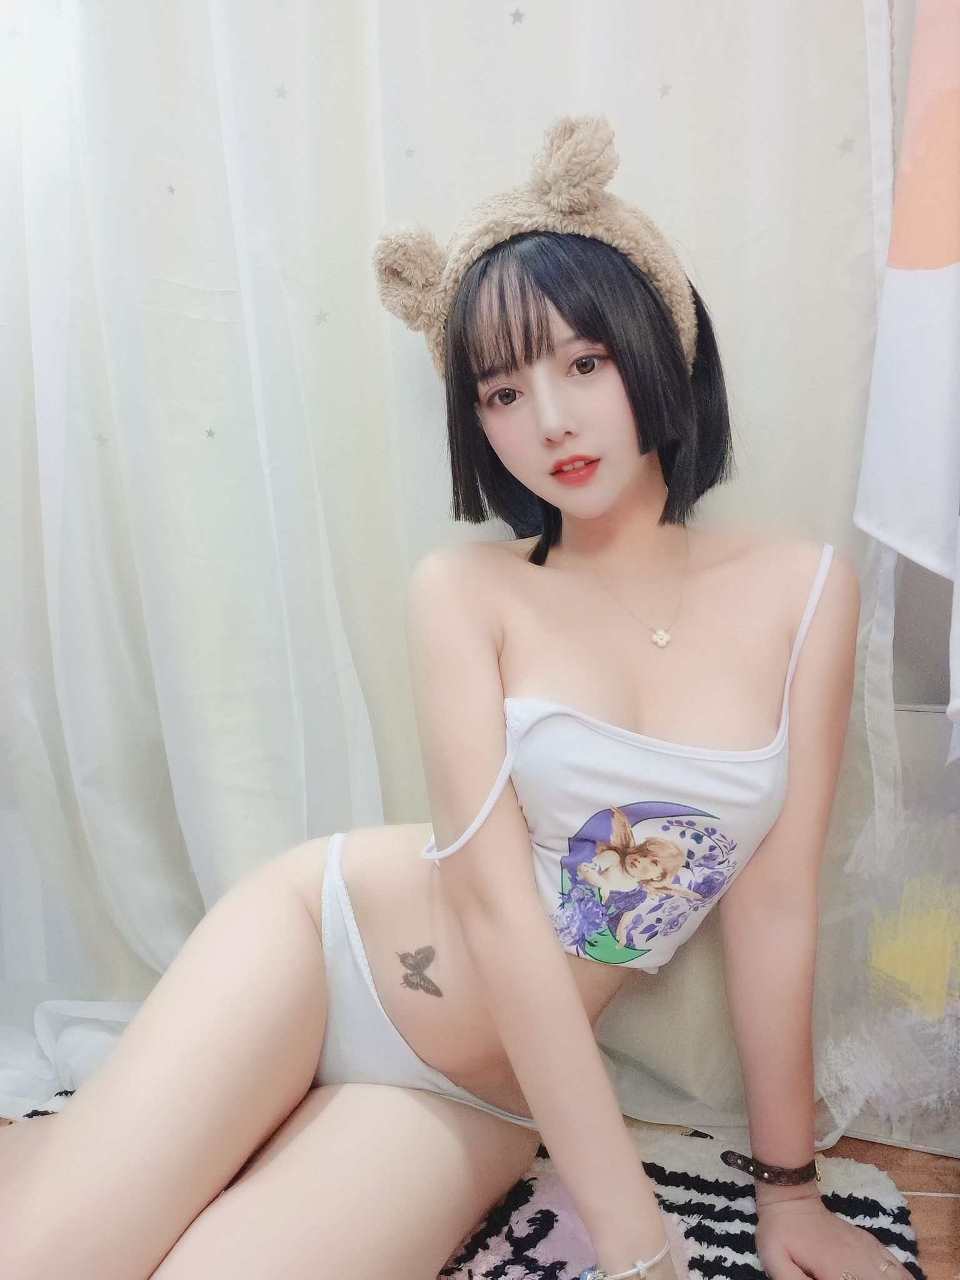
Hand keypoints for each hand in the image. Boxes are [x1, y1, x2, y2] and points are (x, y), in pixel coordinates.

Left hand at [756, 1196, 912, 1279]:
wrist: (790, 1198)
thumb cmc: (779, 1234)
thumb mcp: (776, 1263)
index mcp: (836, 1271)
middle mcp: (858, 1261)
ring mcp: (865, 1249)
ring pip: (893, 1274)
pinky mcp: (867, 1242)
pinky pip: (894, 1262)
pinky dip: (902, 1274)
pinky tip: (905, 1279)